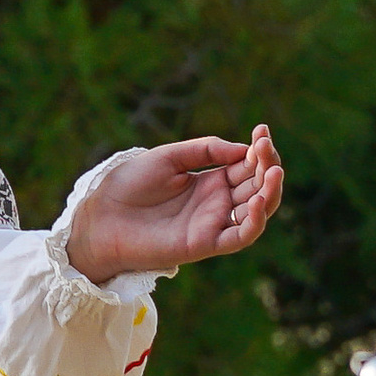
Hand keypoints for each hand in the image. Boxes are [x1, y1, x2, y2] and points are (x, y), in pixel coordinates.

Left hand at [68, 128, 284, 281]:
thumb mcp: (169, 157)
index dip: (259, 150)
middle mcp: (216, 203)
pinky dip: (255, 221)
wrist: (101, 215)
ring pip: (257, 210)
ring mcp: (213, 223)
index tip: (262, 131)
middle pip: (257, 185)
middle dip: (266, 165)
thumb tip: (243, 150)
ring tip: (273, 170)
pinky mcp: (205, 244)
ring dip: (270, 191)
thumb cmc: (129, 186)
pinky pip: (240, 236)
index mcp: (209, 181)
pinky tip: (259, 200)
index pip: (246, 166)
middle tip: (265, 147)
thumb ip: (205, 150)